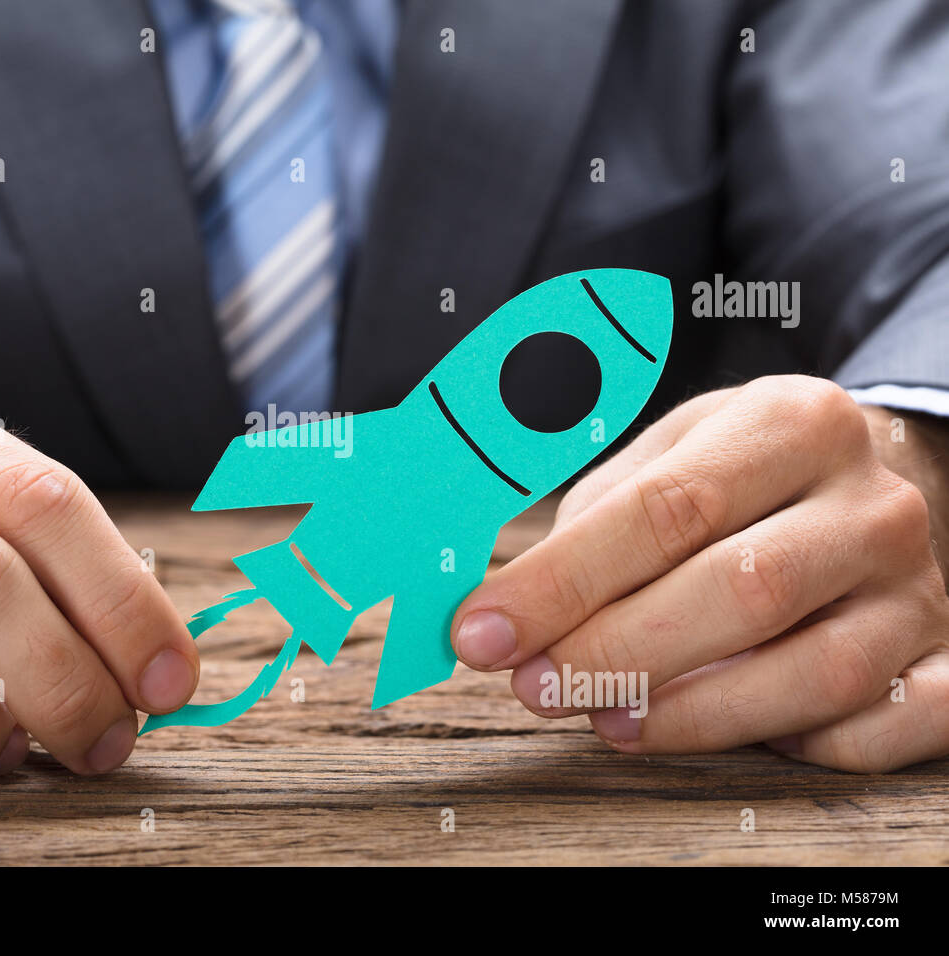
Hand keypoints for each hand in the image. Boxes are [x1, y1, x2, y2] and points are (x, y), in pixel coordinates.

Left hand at [451, 375, 948, 771]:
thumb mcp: (674, 451)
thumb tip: (511, 608)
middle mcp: (872, 503)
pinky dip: (800, 746)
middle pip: (739, 589)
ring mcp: (920, 589)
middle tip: (533, 686)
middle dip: (613, 650)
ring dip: (690, 714)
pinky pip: (881, 728)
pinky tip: (722, 731)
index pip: (662, 509)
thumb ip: (595, 518)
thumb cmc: (748, 473)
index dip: (562, 580)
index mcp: (794, 422)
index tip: (484, 630)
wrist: (881, 481)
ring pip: (812, 672)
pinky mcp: (946, 661)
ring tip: (602, 718)